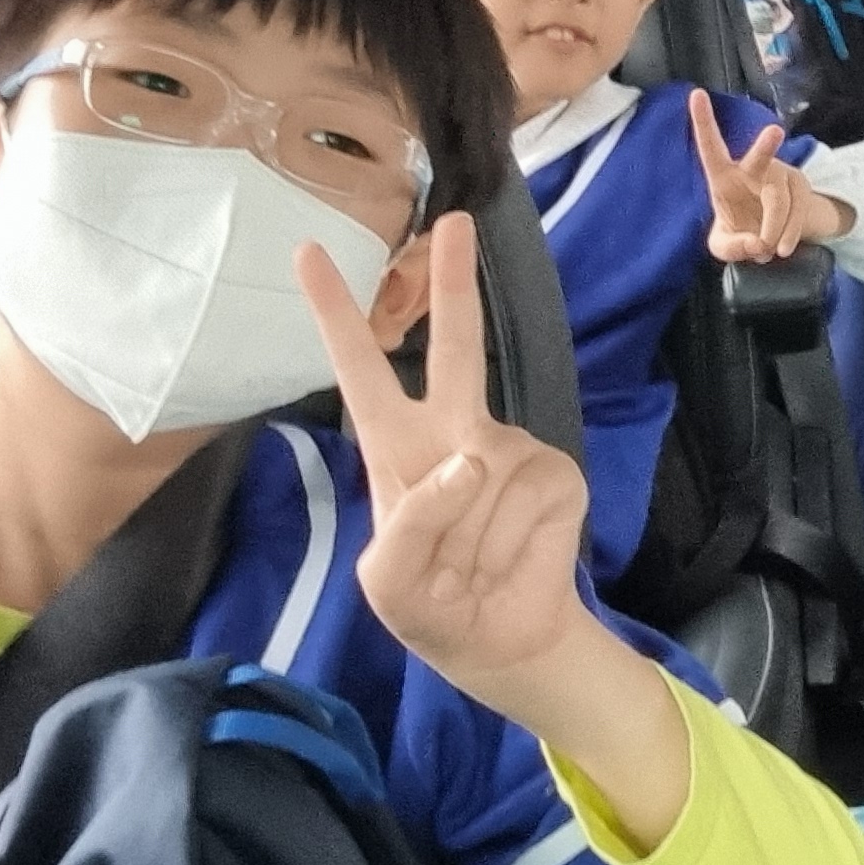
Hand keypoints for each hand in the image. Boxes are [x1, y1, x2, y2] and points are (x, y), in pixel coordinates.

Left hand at [295, 213, 594, 689]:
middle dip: (454, 284)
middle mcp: (454, 431)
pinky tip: (510, 558)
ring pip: (483, 476)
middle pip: (455, 347)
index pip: (360, 370)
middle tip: (456, 223)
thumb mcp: (388, 581)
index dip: (334, 314)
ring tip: (471, 568)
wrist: (500, 641)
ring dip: (472, 541)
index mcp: (395, 445)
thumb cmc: (430, 606)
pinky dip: (510, 541)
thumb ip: (411, 521)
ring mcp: (509, 447)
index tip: (308, 253)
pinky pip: (524, 496)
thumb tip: (474, 459)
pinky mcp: (556, 472)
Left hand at [692, 88, 841, 262]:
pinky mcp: (800, 186)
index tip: (695, 94)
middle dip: (766, 145)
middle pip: (760, 158)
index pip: (711, 147)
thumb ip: (732, 247)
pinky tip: (782, 248)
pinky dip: (789, 234)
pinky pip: (797, 211)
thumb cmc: (740, 233)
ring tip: (767, 252)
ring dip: (774, 229)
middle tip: (775, 132)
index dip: (703, 122)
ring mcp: (779, 174)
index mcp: (724, 175)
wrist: (773, 237)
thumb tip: (757, 243)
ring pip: (779, 200)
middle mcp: (752, 168)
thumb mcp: (724, 247)